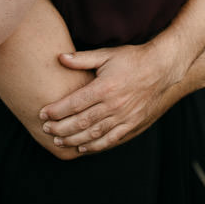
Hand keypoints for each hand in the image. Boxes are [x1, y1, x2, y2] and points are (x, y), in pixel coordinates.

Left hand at [39, 42, 177, 152]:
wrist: (161, 69)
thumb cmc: (132, 59)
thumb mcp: (107, 55)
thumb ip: (83, 59)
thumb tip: (60, 57)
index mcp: (104, 88)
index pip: (74, 103)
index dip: (56, 111)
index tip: (42, 114)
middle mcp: (113, 105)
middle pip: (81, 122)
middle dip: (60, 128)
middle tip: (46, 129)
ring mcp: (123, 117)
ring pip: (93, 134)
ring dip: (74, 140)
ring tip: (59, 141)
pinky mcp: (132, 124)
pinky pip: (110, 140)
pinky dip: (95, 146)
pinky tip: (82, 148)